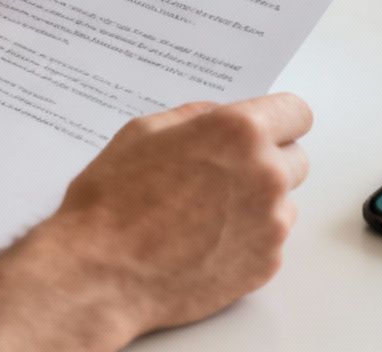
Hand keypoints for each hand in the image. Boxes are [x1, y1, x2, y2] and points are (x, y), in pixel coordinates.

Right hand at [0, 94, 313, 351]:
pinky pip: (264, 237)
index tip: (263, 124)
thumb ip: (189, 116)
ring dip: (252, 197)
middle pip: (293, 152)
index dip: (272, 117)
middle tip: (218, 170)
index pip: (291, 108)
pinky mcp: (258, 265)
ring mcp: (264, 222)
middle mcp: (259, 171)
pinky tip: (197, 237)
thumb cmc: (99, 200)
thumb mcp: (138, 131)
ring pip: (281, 196)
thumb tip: (215, 106)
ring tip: (197, 207)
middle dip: (261, 156)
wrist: (88, 274)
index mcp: (230, 126)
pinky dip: (242, 236)